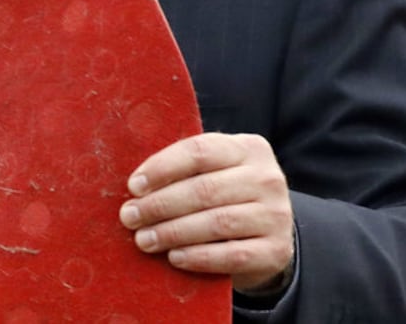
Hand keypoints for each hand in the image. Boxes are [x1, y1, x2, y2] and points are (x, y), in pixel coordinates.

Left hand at [118, 132, 293, 293]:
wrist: (268, 236)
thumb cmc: (226, 196)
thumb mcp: (214, 172)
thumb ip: (185, 170)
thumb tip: (136, 186)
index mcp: (248, 148)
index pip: (200, 150)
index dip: (163, 167)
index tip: (134, 186)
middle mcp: (267, 178)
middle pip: (205, 189)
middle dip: (160, 205)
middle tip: (130, 217)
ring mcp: (276, 215)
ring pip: (217, 222)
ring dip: (173, 232)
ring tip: (144, 240)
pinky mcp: (276, 250)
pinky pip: (232, 255)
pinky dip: (199, 257)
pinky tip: (174, 257)